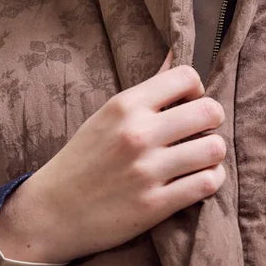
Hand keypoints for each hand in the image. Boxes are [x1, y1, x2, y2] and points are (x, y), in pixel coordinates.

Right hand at [0, 50, 225, 263]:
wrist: (50, 213)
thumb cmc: (82, 161)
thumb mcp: (107, 117)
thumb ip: (149, 89)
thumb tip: (177, 53)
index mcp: (124, 106)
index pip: (187, 77)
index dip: (196, 91)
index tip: (187, 106)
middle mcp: (137, 134)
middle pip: (210, 111)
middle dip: (211, 122)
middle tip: (198, 134)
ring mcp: (147, 170)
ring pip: (215, 148)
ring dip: (213, 154)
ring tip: (198, 159)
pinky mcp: (155, 205)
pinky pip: (208, 183)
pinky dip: (211, 180)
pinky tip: (197, 180)